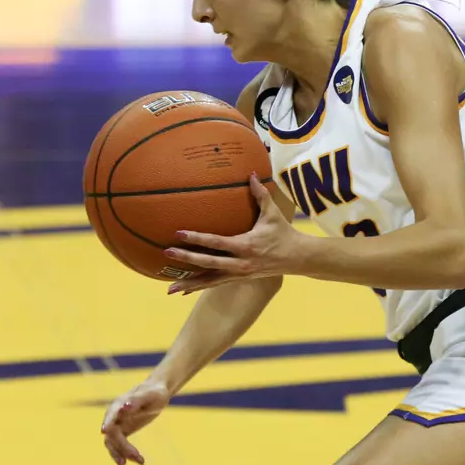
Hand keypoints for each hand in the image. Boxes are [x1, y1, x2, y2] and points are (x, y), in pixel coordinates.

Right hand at [100, 377, 170, 464]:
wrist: (157, 394)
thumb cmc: (155, 393)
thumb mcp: (150, 396)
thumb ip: (137, 400)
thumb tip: (125, 407)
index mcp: (120, 404)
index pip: (111, 415)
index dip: (108, 422)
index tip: (104, 431)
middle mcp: (114, 415)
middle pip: (112, 434)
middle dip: (122, 446)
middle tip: (138, 457)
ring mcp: (117, 424)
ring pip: (113, 443)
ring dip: (123, 453)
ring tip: (141, 461)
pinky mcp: (122, 431)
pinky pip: (118, 445)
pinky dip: (124, 454)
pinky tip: (137, 461)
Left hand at [165, 174, 302, 294]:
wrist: (297, 258)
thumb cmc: (284, 233)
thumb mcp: (273, 214)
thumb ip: (260, 195)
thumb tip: (250, 174)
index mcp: (246, 245)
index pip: (217, 242)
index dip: (197, 238)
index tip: (179, 233)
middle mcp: (240, 263)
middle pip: (209, 263)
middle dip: (187, 258)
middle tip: (167, 252)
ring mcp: (239, 273)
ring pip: (210, 280)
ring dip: (190, 284)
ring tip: (170, 288)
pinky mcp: (239, 279)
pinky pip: (215, 284)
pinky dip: (199, 287)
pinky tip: (183, 291)